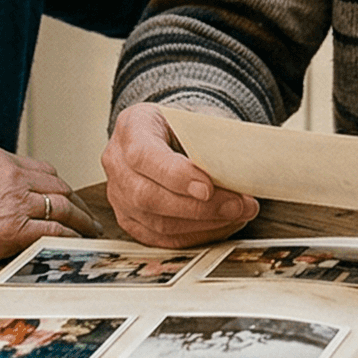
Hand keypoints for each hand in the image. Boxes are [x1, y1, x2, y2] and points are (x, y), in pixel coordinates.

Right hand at [0, 147, 100, 273]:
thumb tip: (0, 197)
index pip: (41, 168)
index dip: (57, 184)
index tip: (64, 195)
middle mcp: (11, 175)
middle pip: (57, 184)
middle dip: (74, 200)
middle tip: (85, 214)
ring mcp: (15, 201)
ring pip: (62, 206)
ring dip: (81, 219)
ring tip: (89, 230)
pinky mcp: (15, 230)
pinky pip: (54, 231)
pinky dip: (70, 236)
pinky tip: (76, 242)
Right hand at [100, 102, 259, 246]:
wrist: (168, 134)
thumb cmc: (184, 126)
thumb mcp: (197, 118)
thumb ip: (212, 141)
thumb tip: (241, 169)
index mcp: (131, 127)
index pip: (144, 156)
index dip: (175, 175)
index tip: (208, 188)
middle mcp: (117, 163)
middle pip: (148, 196)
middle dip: (198, 208)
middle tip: (238, 205)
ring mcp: (119, 196)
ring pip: (156, 223)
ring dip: (203, 224)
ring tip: (238, 214)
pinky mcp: (130, 220)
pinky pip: (161, 238)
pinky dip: (196, 235)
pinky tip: (222, 225)